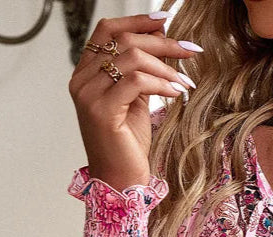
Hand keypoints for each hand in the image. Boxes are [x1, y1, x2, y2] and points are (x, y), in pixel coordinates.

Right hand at [68, 13, 200, 191]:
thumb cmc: (128, 144)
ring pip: (131, 58)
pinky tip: (176, 91)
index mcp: (86, 73)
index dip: (137, 20)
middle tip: (189, 49)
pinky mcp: (102, 110)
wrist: (120, 180)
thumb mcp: (135, 100)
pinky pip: (135, 81)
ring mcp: (88, 95)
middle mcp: (82, 80)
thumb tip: (161, 38)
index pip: (107, 30)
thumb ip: (140, 71)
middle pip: (123, 40)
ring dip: (165, 66)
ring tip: (184, 81)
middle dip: (161, 42)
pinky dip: (160, 83)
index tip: (165, 19)